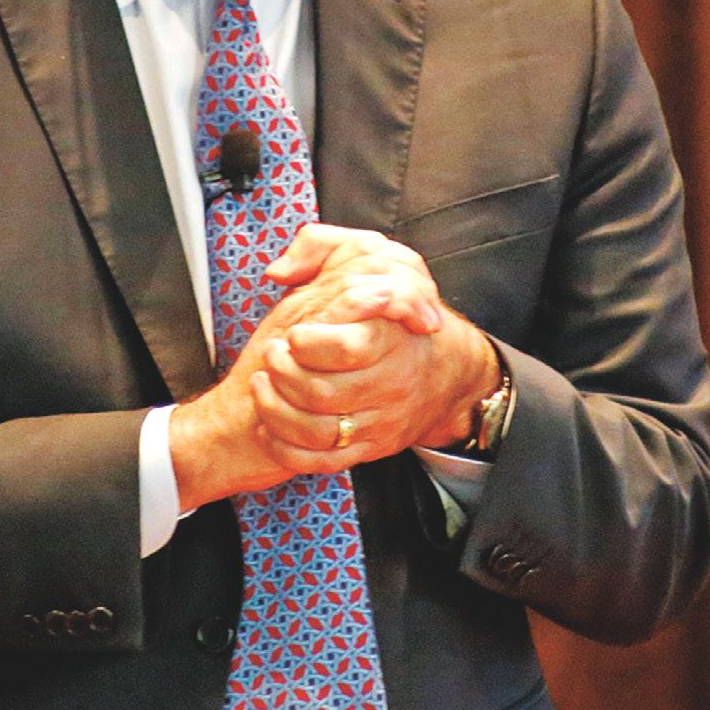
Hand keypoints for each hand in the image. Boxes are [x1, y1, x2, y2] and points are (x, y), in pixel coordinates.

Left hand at [261, 223, 498, 465]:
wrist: (446, 373)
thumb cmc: (393, 315)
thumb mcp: (366, 257)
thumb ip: (318, 247)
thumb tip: (280, 270)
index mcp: (389, 338)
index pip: (350, 347)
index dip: (310, 342)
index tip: (293, 334)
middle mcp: (388, 384)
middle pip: (323, 392)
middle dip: (284, 375)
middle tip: (273, 356)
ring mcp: (379, 421)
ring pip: (318, 431)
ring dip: (278, 410)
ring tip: (264, 384)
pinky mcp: (369, 449)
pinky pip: (322, 462)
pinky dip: (287, 448)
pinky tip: (270, 424)